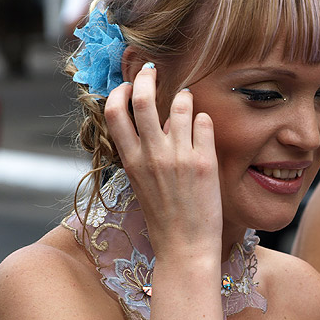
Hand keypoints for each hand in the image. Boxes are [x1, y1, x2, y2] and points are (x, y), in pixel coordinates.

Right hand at [104, 63, 222, 258]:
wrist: (185, 248)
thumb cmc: (164, 220)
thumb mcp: (142, 185)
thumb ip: (144, 154)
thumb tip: (157, 124)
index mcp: (132, 162)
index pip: (114, 112)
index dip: (119, 91)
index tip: (127, 86)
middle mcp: (152, 156)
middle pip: (142, 98)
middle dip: (146, 76)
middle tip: (152, 70)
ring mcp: (179, 158)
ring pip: (180, 104)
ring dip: (184, 96)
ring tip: (187, 101)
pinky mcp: (204, 163)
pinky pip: (205, 122)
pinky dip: (204, 120)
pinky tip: (204, 129)